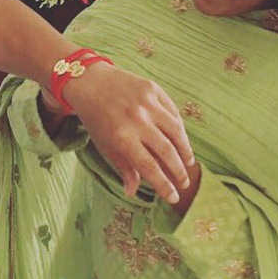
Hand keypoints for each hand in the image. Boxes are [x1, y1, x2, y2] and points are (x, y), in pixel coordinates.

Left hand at [62, 62, 193, 203]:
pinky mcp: (153, 88)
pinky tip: (181, 139)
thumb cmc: (95, 117)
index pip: (150, 167)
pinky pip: (173, 112)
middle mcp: (137, 120)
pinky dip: (179, 128)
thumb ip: (122, 167)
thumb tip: (132, 192)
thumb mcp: (104, 144)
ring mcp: (147, 102)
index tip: (174, 197)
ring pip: (176, 131)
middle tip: (184, 183)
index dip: (164, 185)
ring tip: (188, 162)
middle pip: (167, 151)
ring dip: (185, 150)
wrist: (88, 81)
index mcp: (122, 137)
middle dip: (178, 171)